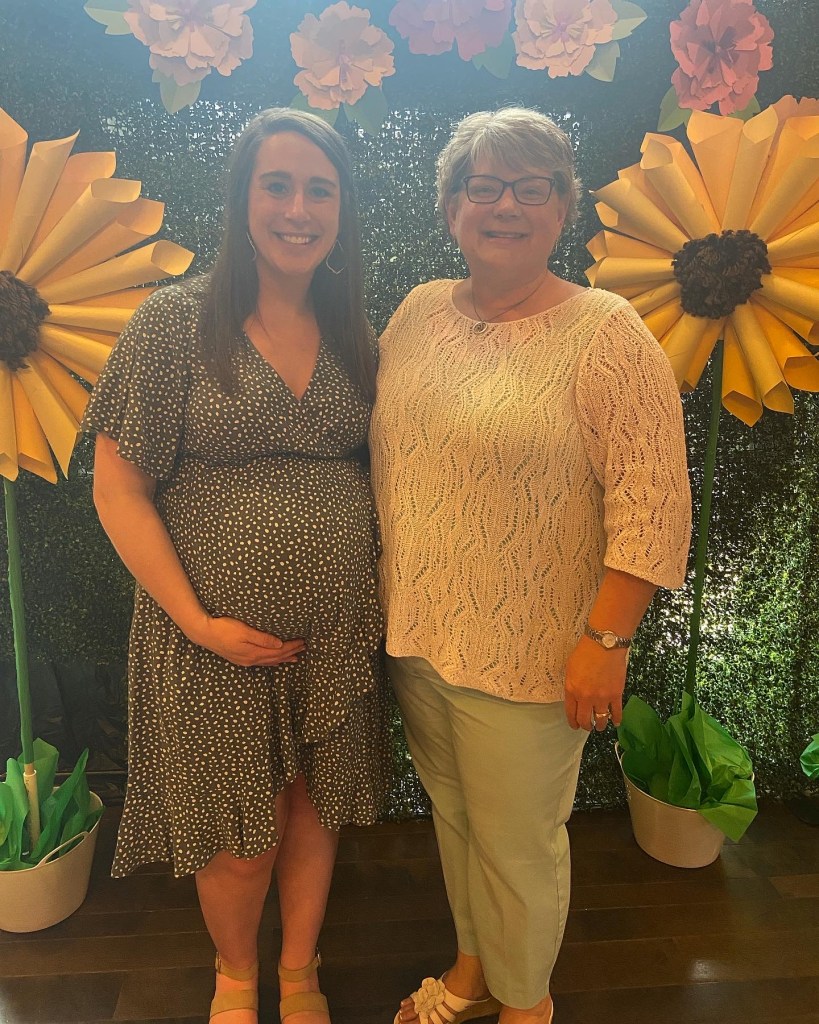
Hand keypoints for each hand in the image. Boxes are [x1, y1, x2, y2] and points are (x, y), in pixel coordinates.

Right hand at [190, 615, 305, 666]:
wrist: (204, 633)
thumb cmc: (224, 628)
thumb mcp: (244, 631)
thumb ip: (263, 638)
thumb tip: (280, 644)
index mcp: (254, 652)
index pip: (278, 651)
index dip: (292, 647)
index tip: (303, 641)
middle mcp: (252, 659)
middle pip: (276, 658)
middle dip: (291, 652)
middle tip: (304, 648)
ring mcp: (246, 661)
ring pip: (270, 662)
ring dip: (283, 659)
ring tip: (295, 657)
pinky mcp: (241, 659)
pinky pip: (262, 662)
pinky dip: (272, 661)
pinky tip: (275, 661)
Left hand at [563, 636, 626, 731]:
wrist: (604, 645)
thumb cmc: (585, 652)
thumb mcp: (570, 669)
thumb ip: (571, 685)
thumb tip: (574, 696)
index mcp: (572, 690)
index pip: (571, 713)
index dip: (573, 722)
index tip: (575, 726)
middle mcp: (586, 697)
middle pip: (585, 720)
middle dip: (586, 726)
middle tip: (588, 726)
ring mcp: (602, 698)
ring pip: (601, 720)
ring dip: (600, 725)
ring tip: (600, 726)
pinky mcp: (616, 695)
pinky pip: (616, 713)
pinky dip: (616, 719)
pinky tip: (615, 722)